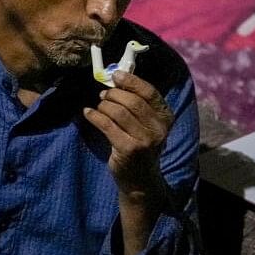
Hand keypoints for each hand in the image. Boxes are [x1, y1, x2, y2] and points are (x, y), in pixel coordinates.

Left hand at [83, 71, 172, 196]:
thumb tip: (118, 79)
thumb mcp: (147, 125)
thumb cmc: (141, 146)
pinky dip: (94, 116)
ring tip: (99, 106)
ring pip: (118, 112)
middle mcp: (159, 128)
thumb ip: (138, 104)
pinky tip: (88, 113)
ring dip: (104, 105)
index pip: (149, 92)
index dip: (131, 81)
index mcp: (166, 117)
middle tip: (104, 95)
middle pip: (132, 101)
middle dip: (114, 94)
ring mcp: (145, 140)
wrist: (140, 179)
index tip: (116, 75)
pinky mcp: (129, 149)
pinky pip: (107, 125)